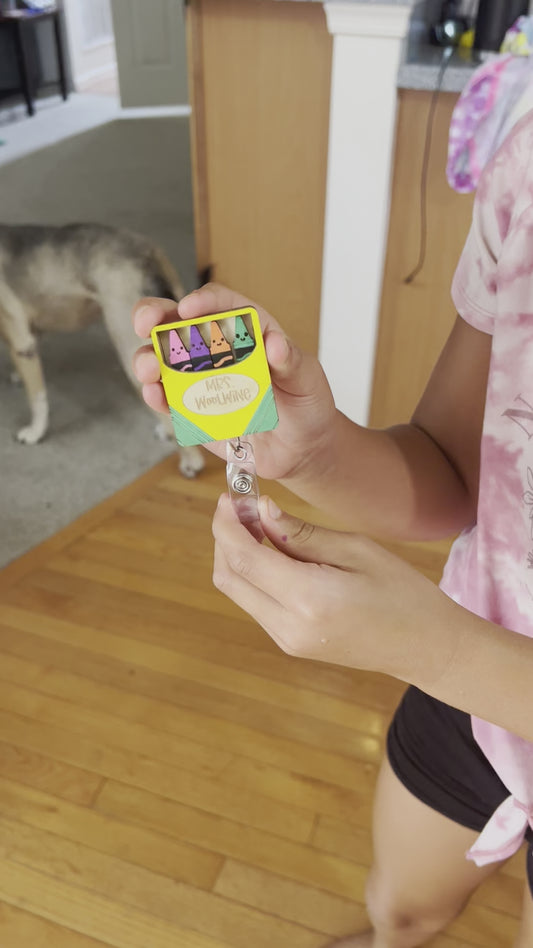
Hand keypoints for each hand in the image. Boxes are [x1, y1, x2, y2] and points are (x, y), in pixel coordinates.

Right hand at [131, 284, 336, 481]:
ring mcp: (199, 378)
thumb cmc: (307, 406)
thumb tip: (275, 342)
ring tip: (149, 369)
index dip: (203, 301)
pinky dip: (155, 394)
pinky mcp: (191, 409)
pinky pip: (166, 398)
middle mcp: (217, 349)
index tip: (191, 310)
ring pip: (162, 358)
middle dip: (153, 315)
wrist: (300, 450)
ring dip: (147, 358)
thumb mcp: (308, 380)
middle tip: (145, 323)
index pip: (220, 305)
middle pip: (176, 321)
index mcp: (247, 331)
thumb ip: (292, 361)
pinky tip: (154, 393)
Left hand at [212, 494, 460, 685]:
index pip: (243, 558)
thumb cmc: (403, 594)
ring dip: (237, 555)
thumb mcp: (356, 550)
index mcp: (308, 599)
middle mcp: (288, 626)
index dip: (227, 524)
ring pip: (238, 591)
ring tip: (257, 523)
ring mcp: (286, 640)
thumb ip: (302, 533)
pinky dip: (253, 574)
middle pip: (229, 577)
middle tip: (240, 506)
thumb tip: (262, 511)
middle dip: (225, 537)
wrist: (425, 648)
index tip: (229, 496)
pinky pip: (255, 603)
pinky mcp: (290, 643)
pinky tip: (272, 551)